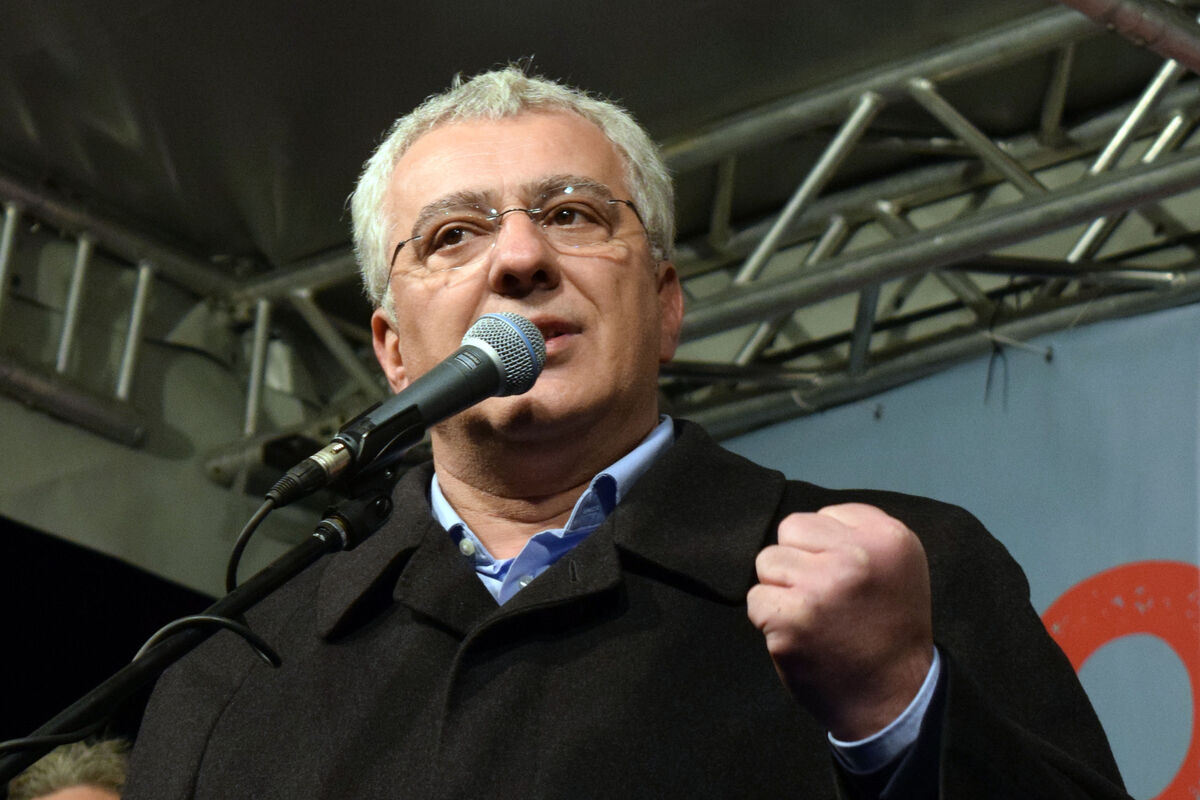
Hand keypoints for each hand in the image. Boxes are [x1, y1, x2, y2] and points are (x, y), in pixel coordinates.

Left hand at [746, 503, 933, 740]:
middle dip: (798, 560)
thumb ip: (857, 536)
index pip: (825, 513)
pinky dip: (770, 619)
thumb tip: (804, 527)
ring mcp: (820, 588)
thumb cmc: (889, 629)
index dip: (826, 546)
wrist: (893, 698)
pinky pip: (756, 599)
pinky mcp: (791, 620)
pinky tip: (799, 635)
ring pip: (767, 562)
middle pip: (790, 530)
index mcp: (887, 537)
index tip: (845, 578)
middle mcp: (854, 556)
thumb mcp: (896, 566)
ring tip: (812, 615)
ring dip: (781, 589)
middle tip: (824, 596)